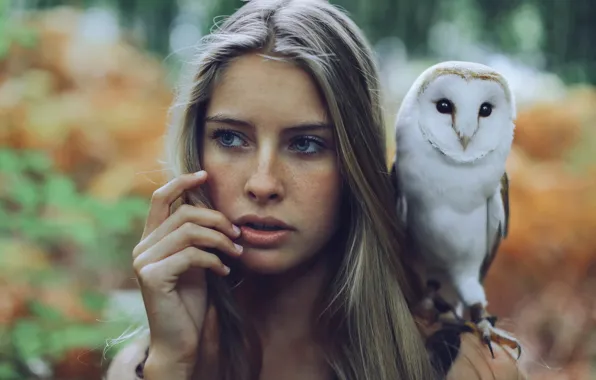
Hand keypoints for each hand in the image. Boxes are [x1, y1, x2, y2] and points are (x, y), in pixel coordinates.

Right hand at [132, 171, 242, 376]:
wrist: (182, 340)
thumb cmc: (191, 300)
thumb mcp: (196, 261)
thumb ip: (197, 236)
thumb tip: (215, 207)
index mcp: (151, 239)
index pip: (160, 198)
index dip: (182, 182)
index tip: (206, 174)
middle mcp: (142, 247)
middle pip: (183, 213)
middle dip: (217, 219)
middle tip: (237, 234)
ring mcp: (143, 262)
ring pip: (189, 231)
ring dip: (220, 239)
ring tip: (236, 251)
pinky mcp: (151, 277)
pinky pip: (191, 255)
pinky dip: (214, 260)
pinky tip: (225, 272)